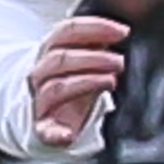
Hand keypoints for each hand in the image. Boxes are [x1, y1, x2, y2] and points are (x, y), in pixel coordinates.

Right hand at [28, 12, 129, 148]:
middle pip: (61, 58)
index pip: (67, 31)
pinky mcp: (42, 127)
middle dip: (94, 58)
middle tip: (120, 61)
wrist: (44, 113)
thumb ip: (98, 44)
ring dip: (86, 82)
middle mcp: (41, 73)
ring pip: (56, 88)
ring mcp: (39, 100)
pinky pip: (45, 131)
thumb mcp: (83, 59)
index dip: (95, 28)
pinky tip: (67, 135)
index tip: (123, 31)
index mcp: (50, 51)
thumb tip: (122, 30)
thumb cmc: (71, 82)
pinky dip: (56, 134)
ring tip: (111, 81)